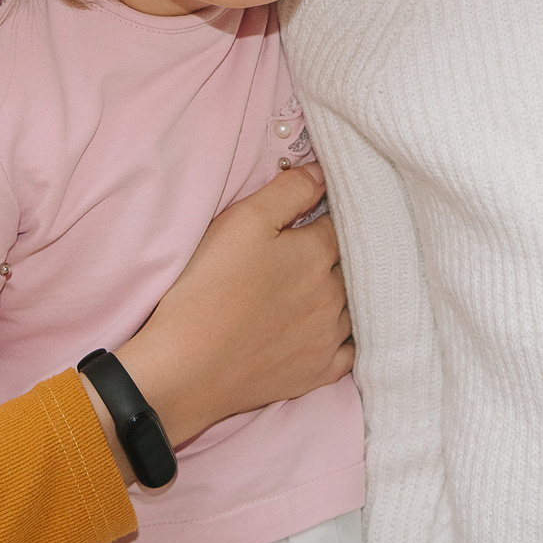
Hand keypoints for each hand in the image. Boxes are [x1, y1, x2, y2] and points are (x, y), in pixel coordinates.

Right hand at [114, 164, 352, 447]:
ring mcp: (329, 336)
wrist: (187, 367)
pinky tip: (337, 330)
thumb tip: (324, 171)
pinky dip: (348, 337)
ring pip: (356, 306)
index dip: (329, 214)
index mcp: (318, 252)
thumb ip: (289, 190)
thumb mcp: (242, 221)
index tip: (318, 213)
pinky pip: (351, 351)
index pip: (341, 221)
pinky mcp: (320, 371)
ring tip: (323, 288)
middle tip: (316, 250)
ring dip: (348, 293)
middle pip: (352, 263)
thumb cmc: (209, 287)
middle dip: (341, 252)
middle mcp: (334, 294)